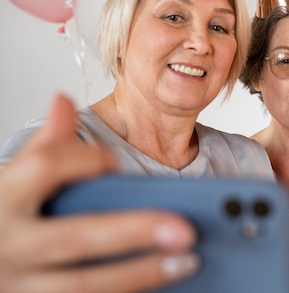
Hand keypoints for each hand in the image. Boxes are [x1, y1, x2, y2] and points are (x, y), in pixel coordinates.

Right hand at [0, 94, 197, 292]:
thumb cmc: (4, 218)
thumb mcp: (14, 180)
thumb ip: (45, 145)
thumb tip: (63, 100)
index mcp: (2, 199)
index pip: (43, 167)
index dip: (84, 159)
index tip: (115, 162)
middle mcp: (8, 245)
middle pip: (76, 236)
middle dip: (134, 231)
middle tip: (186, 229)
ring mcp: (20, 285)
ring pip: (84, 285)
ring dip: (140, 272)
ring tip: (186, 259)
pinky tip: (161, 282)